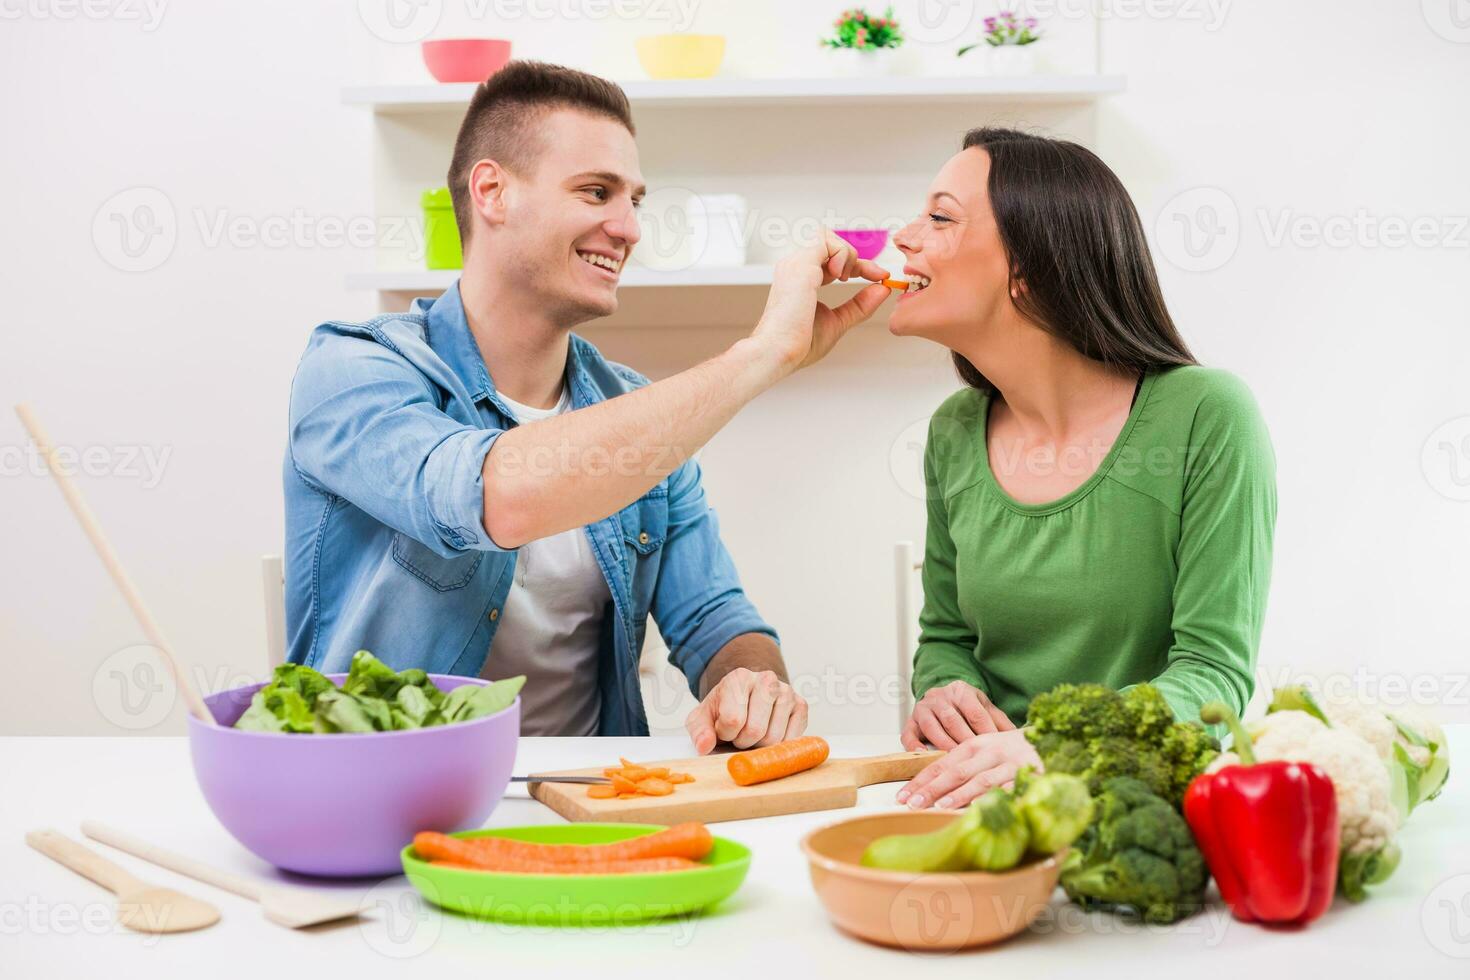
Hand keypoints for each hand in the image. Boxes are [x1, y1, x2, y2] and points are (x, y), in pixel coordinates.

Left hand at [684, 667, 807, 754]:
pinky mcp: (801, 706)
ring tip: (753, 732)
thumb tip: (704, 746)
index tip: (723, 729)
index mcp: (739, 678)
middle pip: (755, 730)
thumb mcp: (703, 717)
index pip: (733, 720)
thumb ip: (699, 731)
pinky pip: (791, 740)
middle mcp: (766, 679)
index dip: (725, 734)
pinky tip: (769, 733)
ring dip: (760, 745)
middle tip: (739, 734)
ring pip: (773, 738)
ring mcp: (787, 691)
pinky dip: (778, 745)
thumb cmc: (724, 709)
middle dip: (743, 742)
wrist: (747, 698)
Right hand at [749, 229, 891, 374]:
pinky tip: (842, 276)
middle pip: (830, 243)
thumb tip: (882, 288)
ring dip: (847, 253)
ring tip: (847, 278)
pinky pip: (826, 241)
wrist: (780, 353)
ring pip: (827, 236)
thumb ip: (860, 304)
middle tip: (874, 275)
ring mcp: (796, 264)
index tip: (881, 276)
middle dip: (855, 256)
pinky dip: (842, 254)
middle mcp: (795, 267)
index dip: (859, 265)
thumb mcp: (838, 321)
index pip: (833, 260)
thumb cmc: (798, 344)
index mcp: (800, 279)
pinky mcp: (801, 264)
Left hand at [896, 729, 1041, 809]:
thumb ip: (962, 764)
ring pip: (982, 780)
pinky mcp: (1030, 776)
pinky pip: (1010, 789)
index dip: (922, 780)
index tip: (903, 796)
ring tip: (941, 806)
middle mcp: (990, 752)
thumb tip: (929, 787)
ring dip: (961, 794)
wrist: (1051, 738)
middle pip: (957, 771)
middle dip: (934, 788)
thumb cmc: (1011, 750)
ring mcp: (1010, 764)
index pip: (942, 764)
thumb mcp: (984, 750)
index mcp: (975, 745)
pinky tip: (982, 809)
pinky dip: (995, 799)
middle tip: (914, 804)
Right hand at [901, 680, 1015, 750]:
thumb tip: (1022, 738)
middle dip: (965, 742)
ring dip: (944, 746)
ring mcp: (923, 708)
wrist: (941, 697)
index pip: (975, 712)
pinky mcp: (910, 721)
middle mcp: (939, 696)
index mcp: (961, 691)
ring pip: (932, 727)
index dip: (986, 732)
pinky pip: (909, 734)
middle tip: (977, 761)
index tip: (997, 750)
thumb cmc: (967, 708)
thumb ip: (1001, 722)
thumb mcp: (985, 708)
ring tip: (955, 763)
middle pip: (953, 720)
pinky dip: (915, 746)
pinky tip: (924, 757)